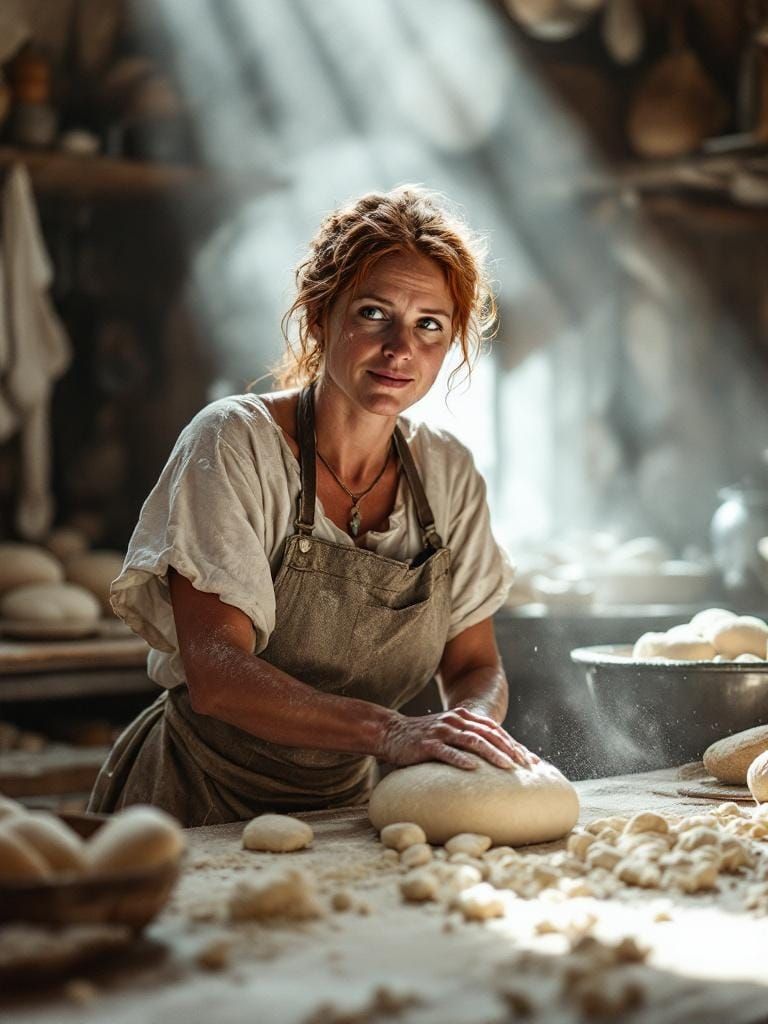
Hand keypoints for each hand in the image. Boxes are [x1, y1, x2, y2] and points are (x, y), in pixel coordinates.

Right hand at [378, 707, 540, 771]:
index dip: (514, 744)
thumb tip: (496, 758)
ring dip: (492, 754)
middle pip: (488, 734)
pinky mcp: (427, 744)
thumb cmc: (425, 738)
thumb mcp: (450, 733)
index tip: (531, 761)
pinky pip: (447, 752)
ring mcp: (441, 731)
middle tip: (525, 766)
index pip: (495, 730)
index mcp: (464, 717)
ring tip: (507, 767)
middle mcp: (455, 721)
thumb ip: (469, 739)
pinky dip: (461, 759)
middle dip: (509, 749)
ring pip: (472, 741)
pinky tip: (473, 768)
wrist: (391, 732)